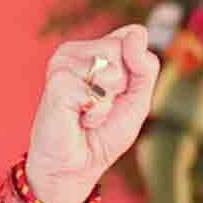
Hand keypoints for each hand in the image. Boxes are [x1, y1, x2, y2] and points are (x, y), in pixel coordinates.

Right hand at [26, 26, 160, 202]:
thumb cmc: (103, 134)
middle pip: (122, 47)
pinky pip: (95, 91)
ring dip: (108, 101)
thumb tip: (136, 35)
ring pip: (110, 66)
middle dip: (123, 86)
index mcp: (96, 48)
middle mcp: (77, 50)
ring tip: (89, 113)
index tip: (121, 92)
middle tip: (101, 105)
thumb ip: (145, 67)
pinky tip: (79, 120)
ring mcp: (63, 63)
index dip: (137, 67)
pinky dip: (95, 113)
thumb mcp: (137, 100)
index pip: (133, 35)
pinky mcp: (57, 81)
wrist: (75, 167)